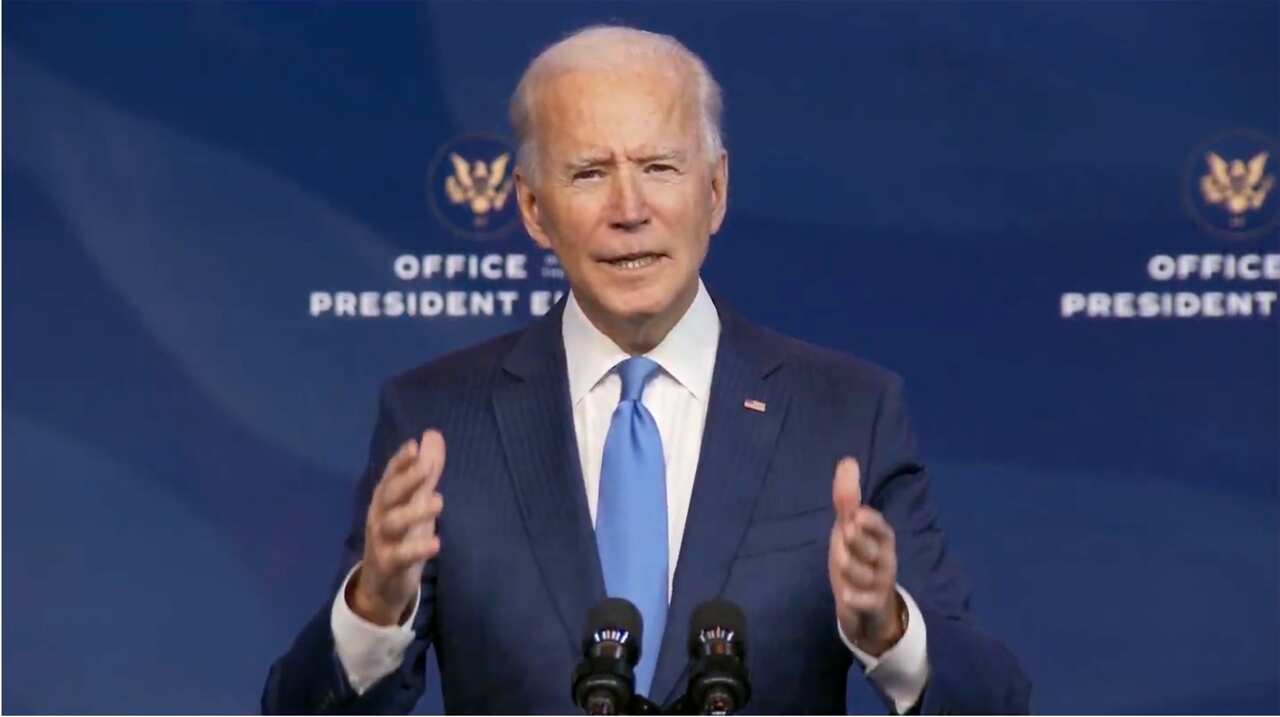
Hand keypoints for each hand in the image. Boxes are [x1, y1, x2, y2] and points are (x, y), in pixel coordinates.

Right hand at [348, 429, 445, 625]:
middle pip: (389, 494)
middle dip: (406, 479)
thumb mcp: (414, 501)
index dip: (400, 462)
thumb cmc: (401, 535)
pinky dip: (416, 549)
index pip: (391, 476)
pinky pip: (400, 556)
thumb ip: (425, 471)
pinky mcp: (388, 565)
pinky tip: (436, 543)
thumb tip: (432, 433)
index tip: (413, 446)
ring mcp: (381, 541)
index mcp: (386, 499)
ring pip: (393, 523)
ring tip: (438, 501)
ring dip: (414, 512)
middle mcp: (380, 516)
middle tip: (428, 466)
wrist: (381, 584)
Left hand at [828, 456, 903, 655]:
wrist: (867, 605)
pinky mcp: (873, 604)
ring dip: (850, 567)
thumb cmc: (857, 557)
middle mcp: (885, 560)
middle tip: (845, 534)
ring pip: (866, 574)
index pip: (882, 529)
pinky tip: (846, 595)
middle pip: (873, 550)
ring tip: (840, 562)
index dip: (871, 522)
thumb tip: (847, 460)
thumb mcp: (849, 528)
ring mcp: (880, 584)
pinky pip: (867, 601)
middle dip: (857, 542)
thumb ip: (847, 499)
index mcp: (881, 539)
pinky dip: (858, 598)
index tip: (857, 515)